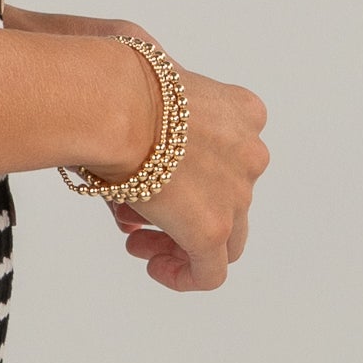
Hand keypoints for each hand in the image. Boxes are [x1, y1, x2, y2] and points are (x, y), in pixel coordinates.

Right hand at [106, 55, 267, 293]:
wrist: (112, 103)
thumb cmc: (115, 86)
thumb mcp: (142, 96)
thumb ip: (149, 126)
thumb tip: (130, 172)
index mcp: (241, 111)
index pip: (230, 153)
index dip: (192, 174)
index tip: (157, 178)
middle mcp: (250, 151)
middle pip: (227, 197)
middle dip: (184, 209)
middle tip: (139, 217)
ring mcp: (237, 192)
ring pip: (223, 236)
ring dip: (180, 241)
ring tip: (137, 240)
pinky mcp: (213, 229)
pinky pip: (210, 273)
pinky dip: (185, 276)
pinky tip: (153, 267)